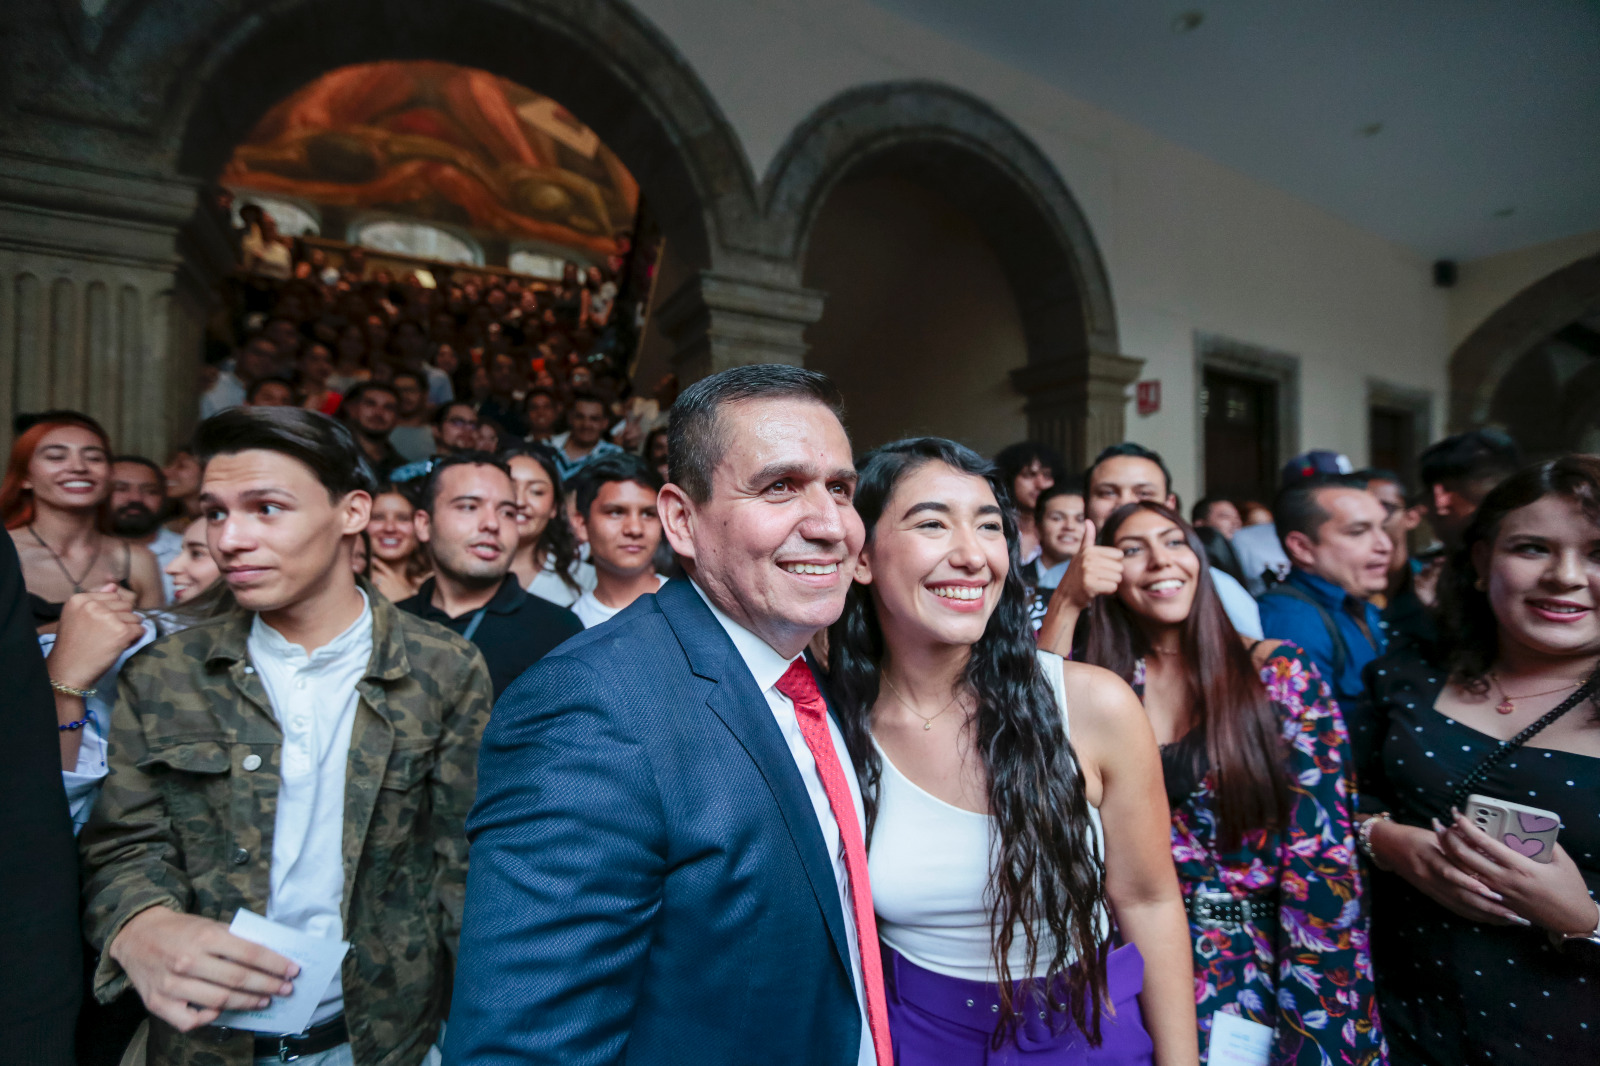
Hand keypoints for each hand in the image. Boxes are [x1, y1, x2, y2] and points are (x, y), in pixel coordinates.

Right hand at [50, 584, 143, 688]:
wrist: (68, 670)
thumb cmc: (73, 646)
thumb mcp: (77, 617)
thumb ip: (96, 599)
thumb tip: (114, 585)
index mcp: (79, 599)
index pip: (113, 596)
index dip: (112, 612)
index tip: (101, 625)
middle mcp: (93, 606)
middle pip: (126, 605)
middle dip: (123, 619)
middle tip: (107, 635)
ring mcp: (108, 618)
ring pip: (135, 617)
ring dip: (129, 629)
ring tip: (112, 641)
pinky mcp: (121, 632)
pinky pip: (140, 630)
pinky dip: (135, 638)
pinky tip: (120, 645)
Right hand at [109, 907, 299, 1031]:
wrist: (136, 934)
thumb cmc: (180, 930)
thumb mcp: (209, 925)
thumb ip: (235, 940)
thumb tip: (270, 956)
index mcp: (206, 937)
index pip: (250, 953)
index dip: (275, 964)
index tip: (292, 970)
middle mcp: (188, 961)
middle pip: (238, 980)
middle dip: (268, 985)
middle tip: (285, 989)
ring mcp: (172, 985)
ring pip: (219, 1001)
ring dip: (247, 1002)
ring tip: (264, 1000)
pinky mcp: (158, 1003)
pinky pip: (189, 1021)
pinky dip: (208, 1018)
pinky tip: (221, 1012)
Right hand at [1052, 520, 1122, 611]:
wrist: (1066, 596)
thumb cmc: (1076, 575)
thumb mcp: (1080, 555)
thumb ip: (1087, 538)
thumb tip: (1088, 520)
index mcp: (1089, 550)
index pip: (1118, 555)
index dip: (1113, 563)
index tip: (1101, 568)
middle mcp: (1088, 559)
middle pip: (1119, 567)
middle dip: (1112, 575)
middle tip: (1099, 578)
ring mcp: (1088, 572)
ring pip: (1117, 578)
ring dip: (1110, 583)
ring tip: (1097, 583)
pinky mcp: (1090, 585)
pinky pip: (1112, 587)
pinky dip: (1107, 591)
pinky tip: (1097, 590)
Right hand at [1369, 817, 1522, 924]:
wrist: (1388, 846)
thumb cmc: (1415, 836)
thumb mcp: (1436, 834)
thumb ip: (1458, 840)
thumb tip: (1485, 846)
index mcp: (1430, 857)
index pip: (1453, 874)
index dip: (1475, 886)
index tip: (1499, 893)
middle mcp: (1429, 876)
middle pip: (1461, 896)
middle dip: (1489, 907)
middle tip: (1514, 915)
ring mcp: (1430, 888)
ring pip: (1460, 905)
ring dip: (1486, 915)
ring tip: (1510, 921)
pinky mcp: (1432, 895)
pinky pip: (1456, 908)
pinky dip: (1475, 915)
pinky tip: (1492, 920)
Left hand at [1438, 812, 1598, 934]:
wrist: (1572, 921)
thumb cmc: (1570, 890)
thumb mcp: (1562, 861)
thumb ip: (1545, 842)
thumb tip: (1530, 826)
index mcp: (1520, 867)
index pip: (1485, 843)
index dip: (1468, 826)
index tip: (1457, 814)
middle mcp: (1504, 880)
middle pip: (1466, 857)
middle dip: (1451, 838)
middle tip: (1444, 824)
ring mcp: (1499, 893)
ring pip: (1464, 872)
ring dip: (1450, 854)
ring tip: (1443, 838)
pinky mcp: (1498, 903)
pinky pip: (1472, 886)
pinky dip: (1460, 871)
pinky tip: (1452, 861)